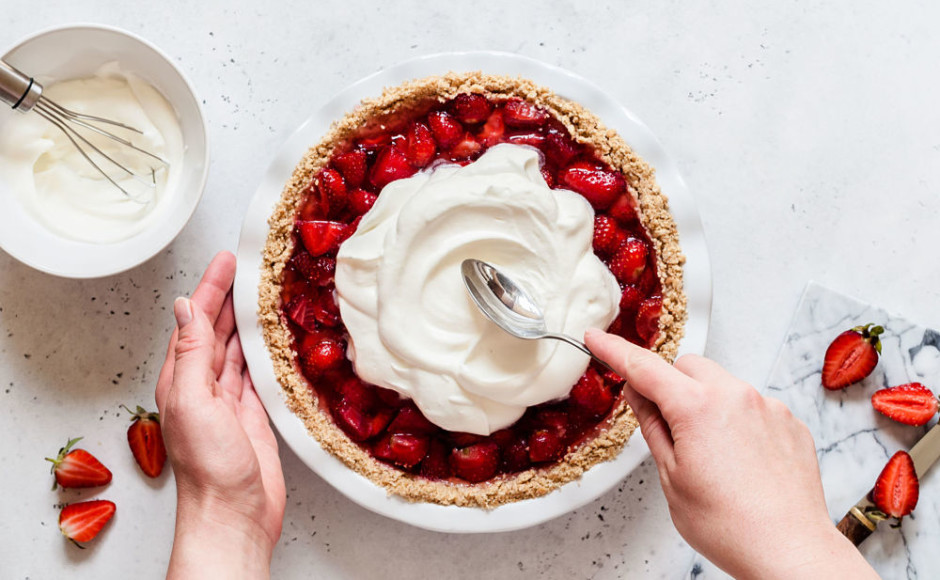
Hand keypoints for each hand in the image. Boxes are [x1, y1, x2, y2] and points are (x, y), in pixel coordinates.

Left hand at [156, 252, 285, 578]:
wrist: (234, 514)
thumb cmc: (209, 469)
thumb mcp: (193, 402)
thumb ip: (190, 354)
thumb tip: (186, 309)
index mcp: (182, 379)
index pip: (196, 322)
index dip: (210, 289)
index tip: (225, 262)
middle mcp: (203, 387)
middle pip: (216, 330)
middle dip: (228, 297)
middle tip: (245, 268)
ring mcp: (228, 401)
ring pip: (237, 348)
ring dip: (246, 320)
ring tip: (259, 293)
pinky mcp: (253, 415)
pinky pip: (257, 372)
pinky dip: (263, 350)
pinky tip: (271, 339)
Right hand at [584, 329, 876, 579]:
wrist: (790, 551)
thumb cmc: (730, 526)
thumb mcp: (671, 477)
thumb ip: (653, 428)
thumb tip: (640, 397)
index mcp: (697, 408)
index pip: (644, 367)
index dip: (614, 350)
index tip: (596, 339)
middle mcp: (736, 396)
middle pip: (688, 367)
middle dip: (669, 384)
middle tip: (664, 422)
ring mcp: (768, 407)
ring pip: (722, 385)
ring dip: (706, 402)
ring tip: (709, 453)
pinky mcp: (789, 423)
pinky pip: (753, 406)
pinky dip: (737, 420)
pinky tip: (738, 460)